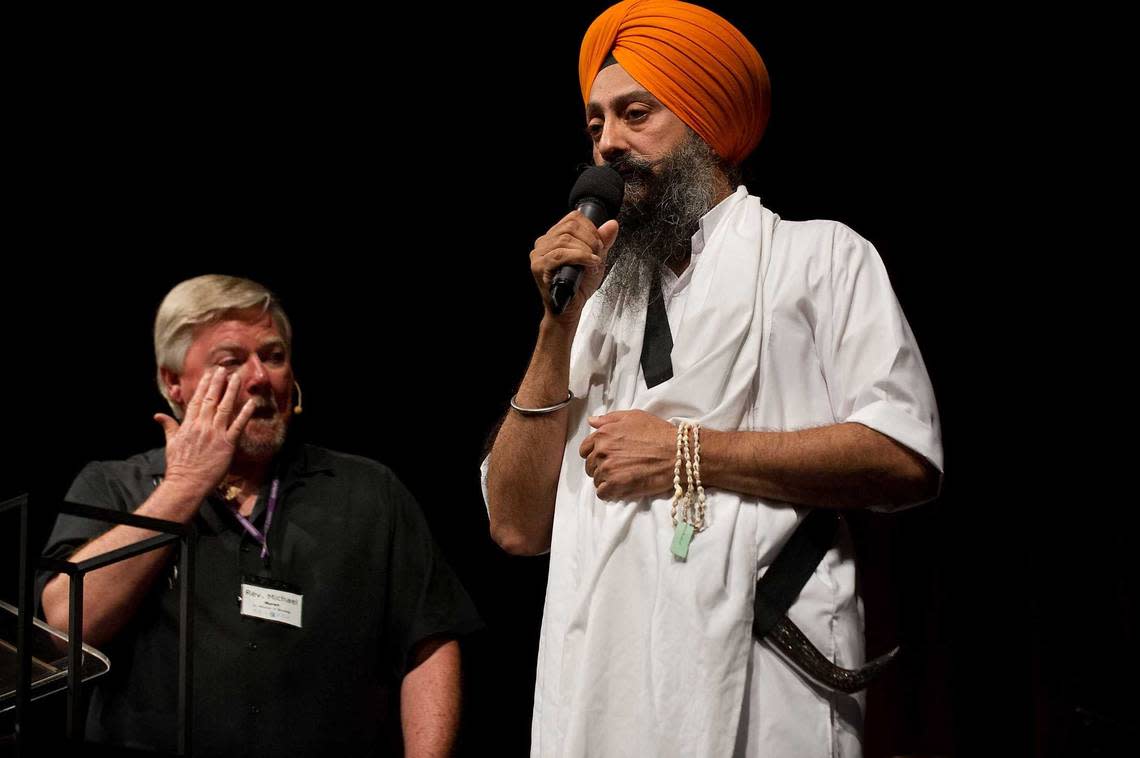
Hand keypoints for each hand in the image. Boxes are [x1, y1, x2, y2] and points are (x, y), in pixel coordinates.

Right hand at [154, 367, 256, 497]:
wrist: (186, 483)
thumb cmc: (179, 464)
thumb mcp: (171, 443)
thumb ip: (168, 426)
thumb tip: (158, 415)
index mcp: (189, 424)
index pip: (197, 400)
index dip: (204, 385)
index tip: (210, 373)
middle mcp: (202, 426)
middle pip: (211, 399)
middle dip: (217, 382)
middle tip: (224, 368)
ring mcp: (215, 434)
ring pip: (224, 408)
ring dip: (231, 392)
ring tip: (236, 378)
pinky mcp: (227, 444)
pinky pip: (238, 426)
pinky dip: (245, 413)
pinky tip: (251, 402)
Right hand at [530, 210, 618, 319]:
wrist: (570, 308)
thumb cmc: (579, 286)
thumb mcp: (596, 259)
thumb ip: (603, 241)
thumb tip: (612, 224)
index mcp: (555, 237)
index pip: (572, 218)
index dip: (590, 227)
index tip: (599, 242)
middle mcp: (544, 243)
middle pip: (569, 226)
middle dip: (590, 239)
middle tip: (598, 253)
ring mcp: (539, 254)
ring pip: (565, 239)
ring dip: (585, 249)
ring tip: (593, 261)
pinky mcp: (539, 266)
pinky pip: (560, 254)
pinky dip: (579, 257)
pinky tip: (590, 263)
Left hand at [578, 410, 675, 500]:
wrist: (677, 453)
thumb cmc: (658, 433)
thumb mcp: (634, 416)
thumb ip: (609, 419)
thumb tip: (591, 422)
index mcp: (603, 434)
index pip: (585, 449)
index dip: (594, 454)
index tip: (605, 457)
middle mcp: (602, 451)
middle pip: (590, 466)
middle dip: (600, 467)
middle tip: (617, 468)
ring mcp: (608, 469)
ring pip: (597, 480)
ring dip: (606, 480)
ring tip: (622, 478)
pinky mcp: (617, 485)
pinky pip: (603, 494)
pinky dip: (610, 493)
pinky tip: (621, 488)